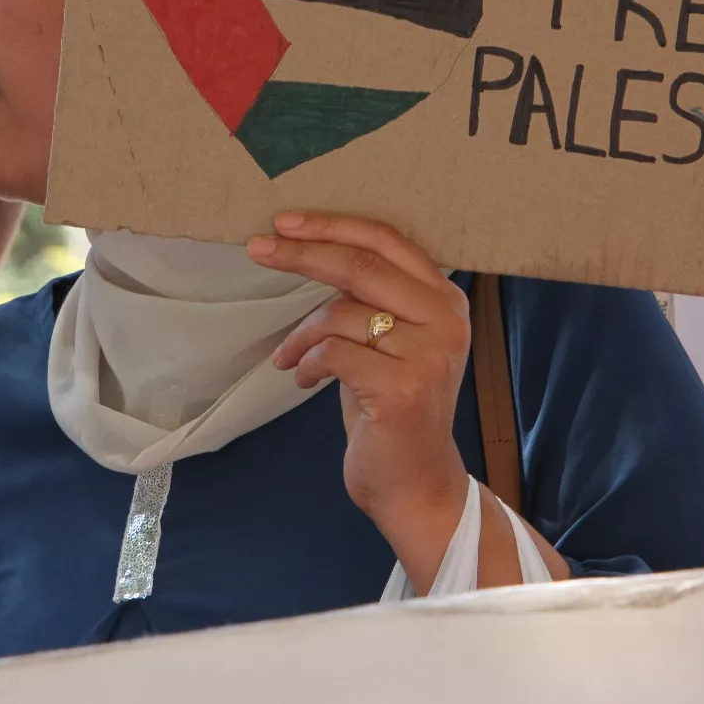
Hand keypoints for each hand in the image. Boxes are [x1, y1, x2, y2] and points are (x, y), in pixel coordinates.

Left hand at [249, 212, 470, 529]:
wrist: (414, 481)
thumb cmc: (391, 406)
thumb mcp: (390, 340)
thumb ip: (371, 297)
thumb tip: (314, 250)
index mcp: (445, 299)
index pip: (387, 240)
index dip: (332, 225)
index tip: (285, 222)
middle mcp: (446, 320)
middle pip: (361, 266)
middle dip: (301, 254)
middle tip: (258, 249)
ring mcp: (428, 354)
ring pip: (340, 313)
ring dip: (301, 334)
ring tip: (290, 358)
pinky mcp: (402, 388)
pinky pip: (333, 353)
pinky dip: (308, 363)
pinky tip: (305, 379)